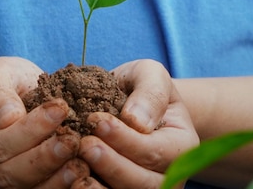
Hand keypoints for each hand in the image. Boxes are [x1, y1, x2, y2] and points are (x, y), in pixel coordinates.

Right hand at [0, 56, 89, 187]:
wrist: (14, 97)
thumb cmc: (6, 83)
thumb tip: (8, 118)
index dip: (29, 130)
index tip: (60, 108)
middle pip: (9, 175)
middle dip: (44, 159)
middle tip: (72, 141)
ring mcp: (2, 184)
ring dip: (56, 181)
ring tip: (81, 164)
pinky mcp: (26, 188)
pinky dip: (63, 186)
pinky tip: (83, 173)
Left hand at [76, 59, 197, 187]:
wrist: (128, 104)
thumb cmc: (140, 88)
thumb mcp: (150, 75)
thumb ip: (150, 93)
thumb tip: (136, 121)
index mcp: (181, 145)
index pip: (155, 151)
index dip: (125, 139)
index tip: (97, 121)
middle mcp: (168, 175)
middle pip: (144, 183)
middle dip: (113, 166)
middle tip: (85, 145)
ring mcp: (145, 187)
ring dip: (99, 186)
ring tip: (75, 167)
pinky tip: (71, 179)